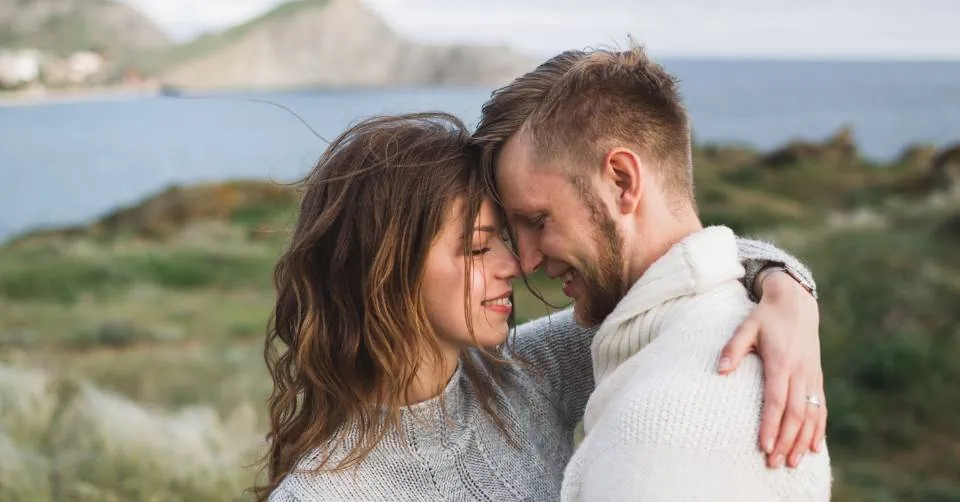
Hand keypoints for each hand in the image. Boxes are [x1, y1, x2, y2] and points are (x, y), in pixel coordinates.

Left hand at [717, 270, 824, 468]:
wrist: (796, 303)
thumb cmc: (766, 316)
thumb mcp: (746, 326)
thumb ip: (733, 348)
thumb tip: (720, 370)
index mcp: (781, 362)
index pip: (776, 400)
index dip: (771, 425)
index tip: (765, 445)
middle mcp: (799, 372)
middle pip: (795, 413)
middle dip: (786, 440)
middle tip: (774, 463)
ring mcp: (811, 375)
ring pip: (811, 414)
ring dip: (803, 440)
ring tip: (793, 462)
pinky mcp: (817, 377)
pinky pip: (820, 407)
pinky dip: (819, 428)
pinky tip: (814, 447)